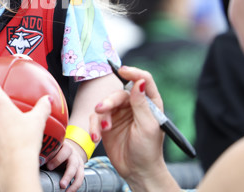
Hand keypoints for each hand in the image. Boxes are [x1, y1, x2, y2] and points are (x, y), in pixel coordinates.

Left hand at [45, 139, 84, 191]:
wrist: (66, 148)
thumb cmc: (54, 149)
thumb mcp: (50, 148)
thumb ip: (44, 153)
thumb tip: (34, 162)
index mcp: (64, 146)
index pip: (64, 150)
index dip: (57, 159)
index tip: (48, 167)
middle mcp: (73, 153)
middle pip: (73, 163)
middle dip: (67, 175)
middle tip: (61, 184)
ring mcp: (78, 161)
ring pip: (79, 172)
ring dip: (73, 183)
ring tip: (66, 190)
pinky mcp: (80, 169)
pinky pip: (80, 178)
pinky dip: (75, 186)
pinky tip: (69, 191)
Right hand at [89, 66, 177, 189]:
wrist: (137, 171)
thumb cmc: (148, 150)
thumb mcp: (147, 126)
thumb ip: (141, 103)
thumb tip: (139, 82)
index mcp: (149, 103)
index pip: (143, 80)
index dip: (133, 73)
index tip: (122, 71)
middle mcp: (134, 105)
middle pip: (118, 94)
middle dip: (108, 102)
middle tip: (101, 110)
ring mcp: (119, 114)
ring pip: (104, 104)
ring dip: (100, 117)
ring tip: (101, 130)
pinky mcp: (107, 124)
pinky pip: (96, 118)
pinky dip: (93, 126)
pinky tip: (96, 136)